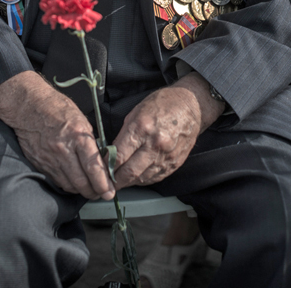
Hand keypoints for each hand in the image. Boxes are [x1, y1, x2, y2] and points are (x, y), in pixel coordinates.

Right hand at [0, 71, 114, 200]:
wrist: (28, 107)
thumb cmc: (57, 109)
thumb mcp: (81, 120)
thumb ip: (91, 141)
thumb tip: (101, 160)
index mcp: (77, 136)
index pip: (93, 167)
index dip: (103, 183)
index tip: (109, 191)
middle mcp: (63, 150)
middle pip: (81, 182)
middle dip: (94, 192)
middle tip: (102, 193)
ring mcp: (49, 159)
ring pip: (69, 185)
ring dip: (81, 190)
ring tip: (89, 189)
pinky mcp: (39, 164)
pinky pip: (56, 180)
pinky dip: (67, 184)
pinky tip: (73, 182)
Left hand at [111, 74, 218, 188]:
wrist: (191, 106)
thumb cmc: (162, 105)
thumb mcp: (136, 112)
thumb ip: (123, 135)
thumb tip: (111, 153)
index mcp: (142, 128)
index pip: (119, 156)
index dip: (106, 167)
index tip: (99, 171)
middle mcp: (155, 144)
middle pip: (129, 172)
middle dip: (115, 181)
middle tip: (105, 185)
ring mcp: (167, 155)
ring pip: (142, 178)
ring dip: (128, 183)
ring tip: (119, 183)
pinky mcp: (175, 163)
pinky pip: (155, 178)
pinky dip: (143, 180)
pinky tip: (136, 178)